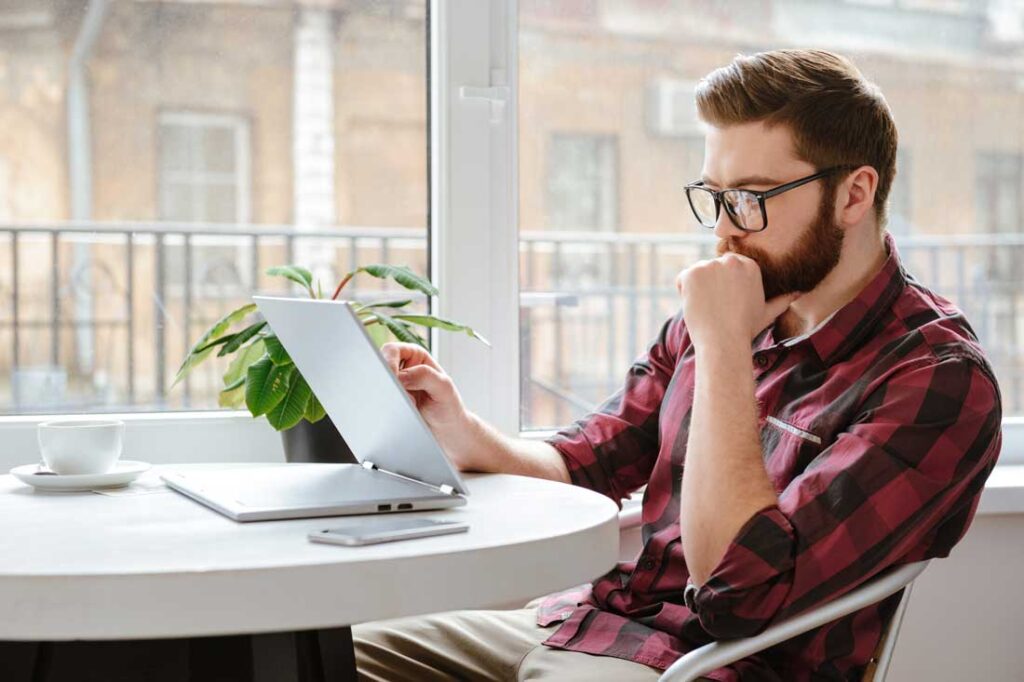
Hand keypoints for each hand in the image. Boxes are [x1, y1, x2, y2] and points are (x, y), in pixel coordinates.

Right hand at [380, 342, 474, 463]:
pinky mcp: (391, 402)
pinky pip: (379, 401)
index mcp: (416, 356)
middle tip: (398, 394)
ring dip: (389, 395)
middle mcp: (403, 368)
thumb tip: (401, 375)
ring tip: (409, 405)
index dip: (388, 361)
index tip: (392, 376)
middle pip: (380, 365)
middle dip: (386, 380)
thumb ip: (425, 376)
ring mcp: (395, 386)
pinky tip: (403, 412)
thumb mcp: (444, 387)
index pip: (393, 350)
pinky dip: (387, 406)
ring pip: (378, 385)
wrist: (447, 431)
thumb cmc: (449, 406)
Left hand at [675, 253, 799, 347]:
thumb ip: (783, 299)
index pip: (728, 268)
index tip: (725, 304)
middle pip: (712, 269)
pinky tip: (696, 306)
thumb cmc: (745, 329)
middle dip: (711, 286)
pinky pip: (681, 280)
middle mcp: (731, 261)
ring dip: (697, 289)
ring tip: (708, 308)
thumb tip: (800, 291)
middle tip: (716, 308)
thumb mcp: (768, 312)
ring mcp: (710, 265)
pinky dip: (684, 292)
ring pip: (697, 274)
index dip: (723, 287)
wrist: (724, 341)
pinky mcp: (692, 273)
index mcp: (750, 265)